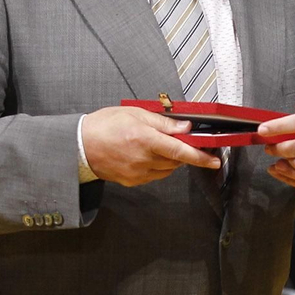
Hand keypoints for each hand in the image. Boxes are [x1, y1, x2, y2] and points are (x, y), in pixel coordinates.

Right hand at [81, 106, 220, 186]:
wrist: (80, 146)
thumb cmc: (104, 125)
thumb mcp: (134, 113)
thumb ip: (162, 122)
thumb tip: (185, 128)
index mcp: (144, 138)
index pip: (180, 150)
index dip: (200, 156)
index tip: (214, 159)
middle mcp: (143, 158)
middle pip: (176, 161)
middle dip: (185, 153)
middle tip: (187, 143)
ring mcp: (137, 173)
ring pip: (167, 170)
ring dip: (172, 160)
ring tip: (162, 146)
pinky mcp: (132, 181)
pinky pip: (155, 176)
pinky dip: (159, 167)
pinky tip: (150, 155)